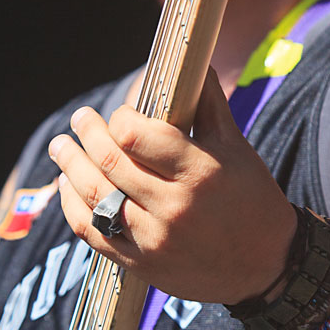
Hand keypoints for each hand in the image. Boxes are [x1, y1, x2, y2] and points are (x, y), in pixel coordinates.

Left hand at [49, 67, 296, 304]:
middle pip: (110, 162)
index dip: (120, 119)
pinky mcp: (143, 265)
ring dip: (70, 168)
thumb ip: (210, 106)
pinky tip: (68, 188)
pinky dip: (73, 208)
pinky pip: (94, 233)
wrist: (268, 267)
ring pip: (95, 197)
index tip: (120, 115)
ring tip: (61, 148)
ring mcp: (155, 239)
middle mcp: (175, 206)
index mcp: (200, 171)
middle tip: (79, 119)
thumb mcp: (238, 150)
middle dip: (87, 134)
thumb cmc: (253, 201)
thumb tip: (195, 62)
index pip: (136, 135)